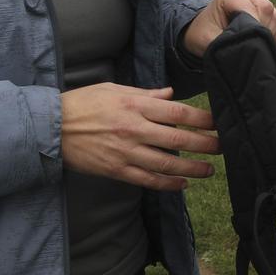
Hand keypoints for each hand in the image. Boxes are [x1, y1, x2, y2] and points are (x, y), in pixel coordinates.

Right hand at [61, 84, 219, 191]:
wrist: (51, 127)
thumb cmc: (83, 103)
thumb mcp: (115, 89)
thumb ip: (146, 93)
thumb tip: (170, 93)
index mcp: (135, 105)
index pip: (178, 112)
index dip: (203, 119)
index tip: (218, 122)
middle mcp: (134, 129)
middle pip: (178, 139)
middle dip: (205, 145)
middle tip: (224, 148)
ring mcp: (125, 152)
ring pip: (166, 163)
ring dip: (191, 169)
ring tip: (209, 171)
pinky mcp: (117, 170)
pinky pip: (147, 180)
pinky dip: (167, 184)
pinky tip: (182, 184)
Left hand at [183, 0, 275, 58]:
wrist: (205, 36)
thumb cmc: (205, 36)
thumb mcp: (209, 40)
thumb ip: (228, 40)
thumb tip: (251, 45)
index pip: (250, 5)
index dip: (252, 24)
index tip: (246, 40)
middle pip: (267, 9)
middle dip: (260, 30)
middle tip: (248, 44)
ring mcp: (261, 3)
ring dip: (269, 35)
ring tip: (252, 44)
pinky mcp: (271, 15)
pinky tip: (263, 43)